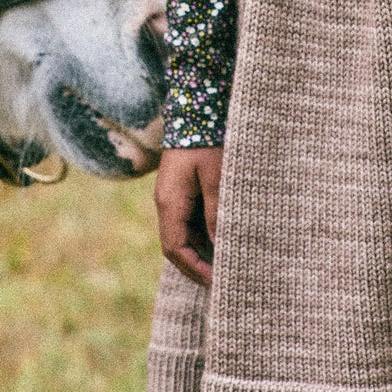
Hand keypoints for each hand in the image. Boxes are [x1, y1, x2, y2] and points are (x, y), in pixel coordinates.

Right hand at [155, 146, 222, 285]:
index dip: (193, 269)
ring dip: (200, 252)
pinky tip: (222, 241)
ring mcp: (172, 197)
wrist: (197, 110)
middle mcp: (166, 203)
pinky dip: (202, 236)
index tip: (216, 281)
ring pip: (182, 235)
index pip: (174, 248)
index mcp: (169, 202)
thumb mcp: (216, 178)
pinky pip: (188, 221)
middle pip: (175, 246)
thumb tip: (220, 247)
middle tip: (222, 280)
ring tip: (225, 265)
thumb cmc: (208, 142)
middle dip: (194, 266)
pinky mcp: (182, 190)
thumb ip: (217, 213)